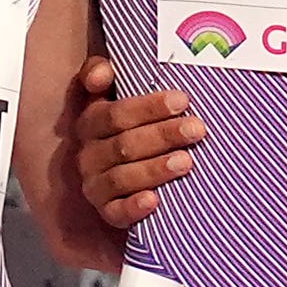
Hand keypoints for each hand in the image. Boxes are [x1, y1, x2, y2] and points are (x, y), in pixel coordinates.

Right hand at [73, 54, 203, 228]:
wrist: (128, 174)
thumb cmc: (132, 127)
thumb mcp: (117, 98)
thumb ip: (105, 76)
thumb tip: (101, 73)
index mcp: (91, 122)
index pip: (116, 114)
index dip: (148, 107)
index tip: (182, 100)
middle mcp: (89, 154)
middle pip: (124, 144)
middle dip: (163, 135)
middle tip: (197, 129)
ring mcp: (95, 185)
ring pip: (122, 177)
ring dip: (155, 169)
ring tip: (186, 162)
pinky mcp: (106, 212)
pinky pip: (116, 213)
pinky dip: (133, 207)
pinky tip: (154, 201)